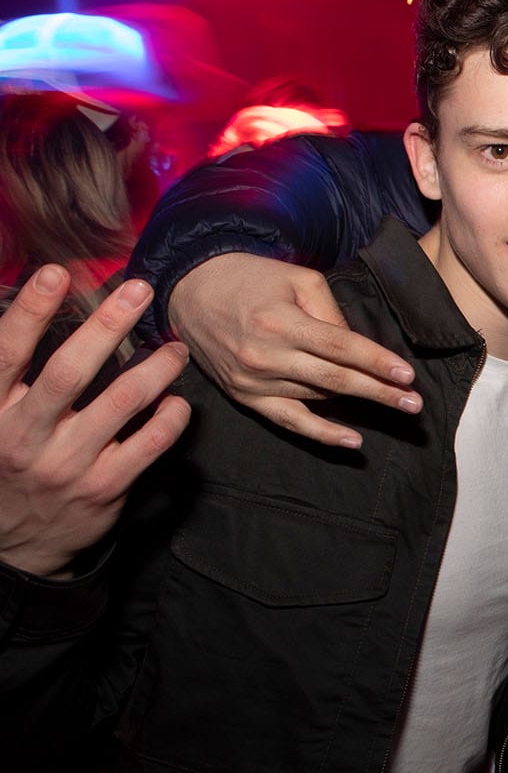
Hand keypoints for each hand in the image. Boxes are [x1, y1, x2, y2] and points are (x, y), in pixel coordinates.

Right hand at [1, 268, 190, 578]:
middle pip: (70, 372)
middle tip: (140, 290)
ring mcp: (67, 464)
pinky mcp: (105, 488)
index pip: (6, 354)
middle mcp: (26, 436)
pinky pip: (150, 443)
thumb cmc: (8, 465)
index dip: (30, 311)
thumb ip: (11, 378)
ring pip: (122, 402)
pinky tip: (178, 401)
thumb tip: (39, 313)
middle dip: (107, 325)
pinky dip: (171, 417)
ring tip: (176, 347)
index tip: (56, 273)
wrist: (16, 546)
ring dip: (156, 367)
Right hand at [168, 254, 418, 448]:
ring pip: (318, 395)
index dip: (376, 362)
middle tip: (415, 403)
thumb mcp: (297, 279)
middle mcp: (266, 356)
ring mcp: (253, 380)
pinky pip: (288, 420)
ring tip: (397, 406)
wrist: (190, 291)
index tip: (407, 376)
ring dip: (358, 403)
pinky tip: (351, 441)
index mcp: (281, 322)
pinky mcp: (244, 396)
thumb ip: (330, 311)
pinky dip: (320, 434)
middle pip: (335, 379)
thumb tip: (357, 346)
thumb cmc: (251, 279)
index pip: (340, 348)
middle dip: (379, 392)